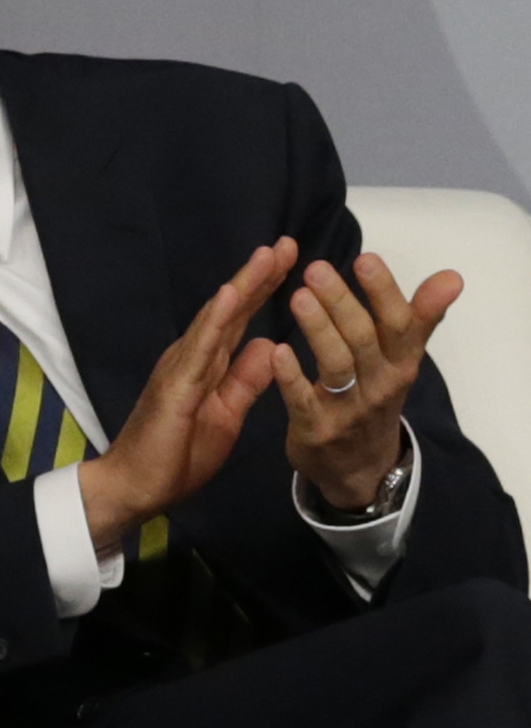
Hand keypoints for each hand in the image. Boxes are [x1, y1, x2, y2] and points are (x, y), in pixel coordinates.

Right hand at [80, 239, 296, 546]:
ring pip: (216, 320)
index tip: (290, 262)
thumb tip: (270, 346)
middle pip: (229, 310)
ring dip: (241, 286)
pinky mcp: (175, 385)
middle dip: (258, 277)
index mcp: (204, 366)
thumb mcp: (226, 414)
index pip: (238, 321)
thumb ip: (245, 381)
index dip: (262, 291)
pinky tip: (231, 295)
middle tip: (287, 243)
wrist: (136, 486)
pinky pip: (199, 348)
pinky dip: (215, 319)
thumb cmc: (176, 454)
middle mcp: (190, 357)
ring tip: (267, 256)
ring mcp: (180, 368)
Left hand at [273, 253, 459, 507]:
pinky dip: (290, 377)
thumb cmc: (376, 397)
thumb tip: (452, 276)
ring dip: (317, 330)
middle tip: (316, 269)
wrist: (360, 469)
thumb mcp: (403, 361)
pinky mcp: (315, 429)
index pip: (399, 324)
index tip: (365, 257)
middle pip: (364, 339)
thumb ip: (421, 317)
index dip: (384, 292)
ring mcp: (348, 409)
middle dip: (341, 302)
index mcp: (401, 363)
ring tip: (298, 297)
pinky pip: (303, 401)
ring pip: (336, 366)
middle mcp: (380, 384)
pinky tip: (275, 350)